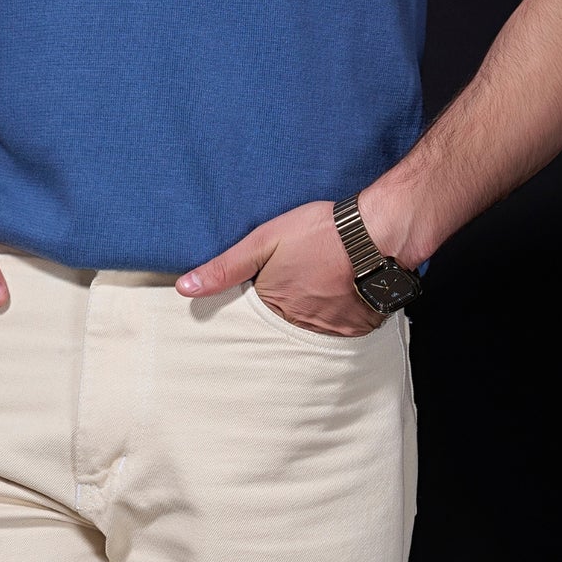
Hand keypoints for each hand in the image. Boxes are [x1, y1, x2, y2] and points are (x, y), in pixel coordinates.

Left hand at [177, 198, 380, 335]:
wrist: (375, 233)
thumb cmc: (320, 231)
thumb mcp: (264, 240)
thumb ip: (225, 267)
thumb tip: (185, 288)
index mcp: (273, 306)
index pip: (255, 315)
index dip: (260, 297)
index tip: (269, 284)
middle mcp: (300, 325)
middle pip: (284, 323)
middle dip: (287, 308)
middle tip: (301, 283)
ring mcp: (331, 328)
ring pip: (314, 327)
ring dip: (313, 312)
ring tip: (321, 285)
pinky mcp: (358, 327)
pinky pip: (343, 330)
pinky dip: (340, 316)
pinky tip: (342, 295)